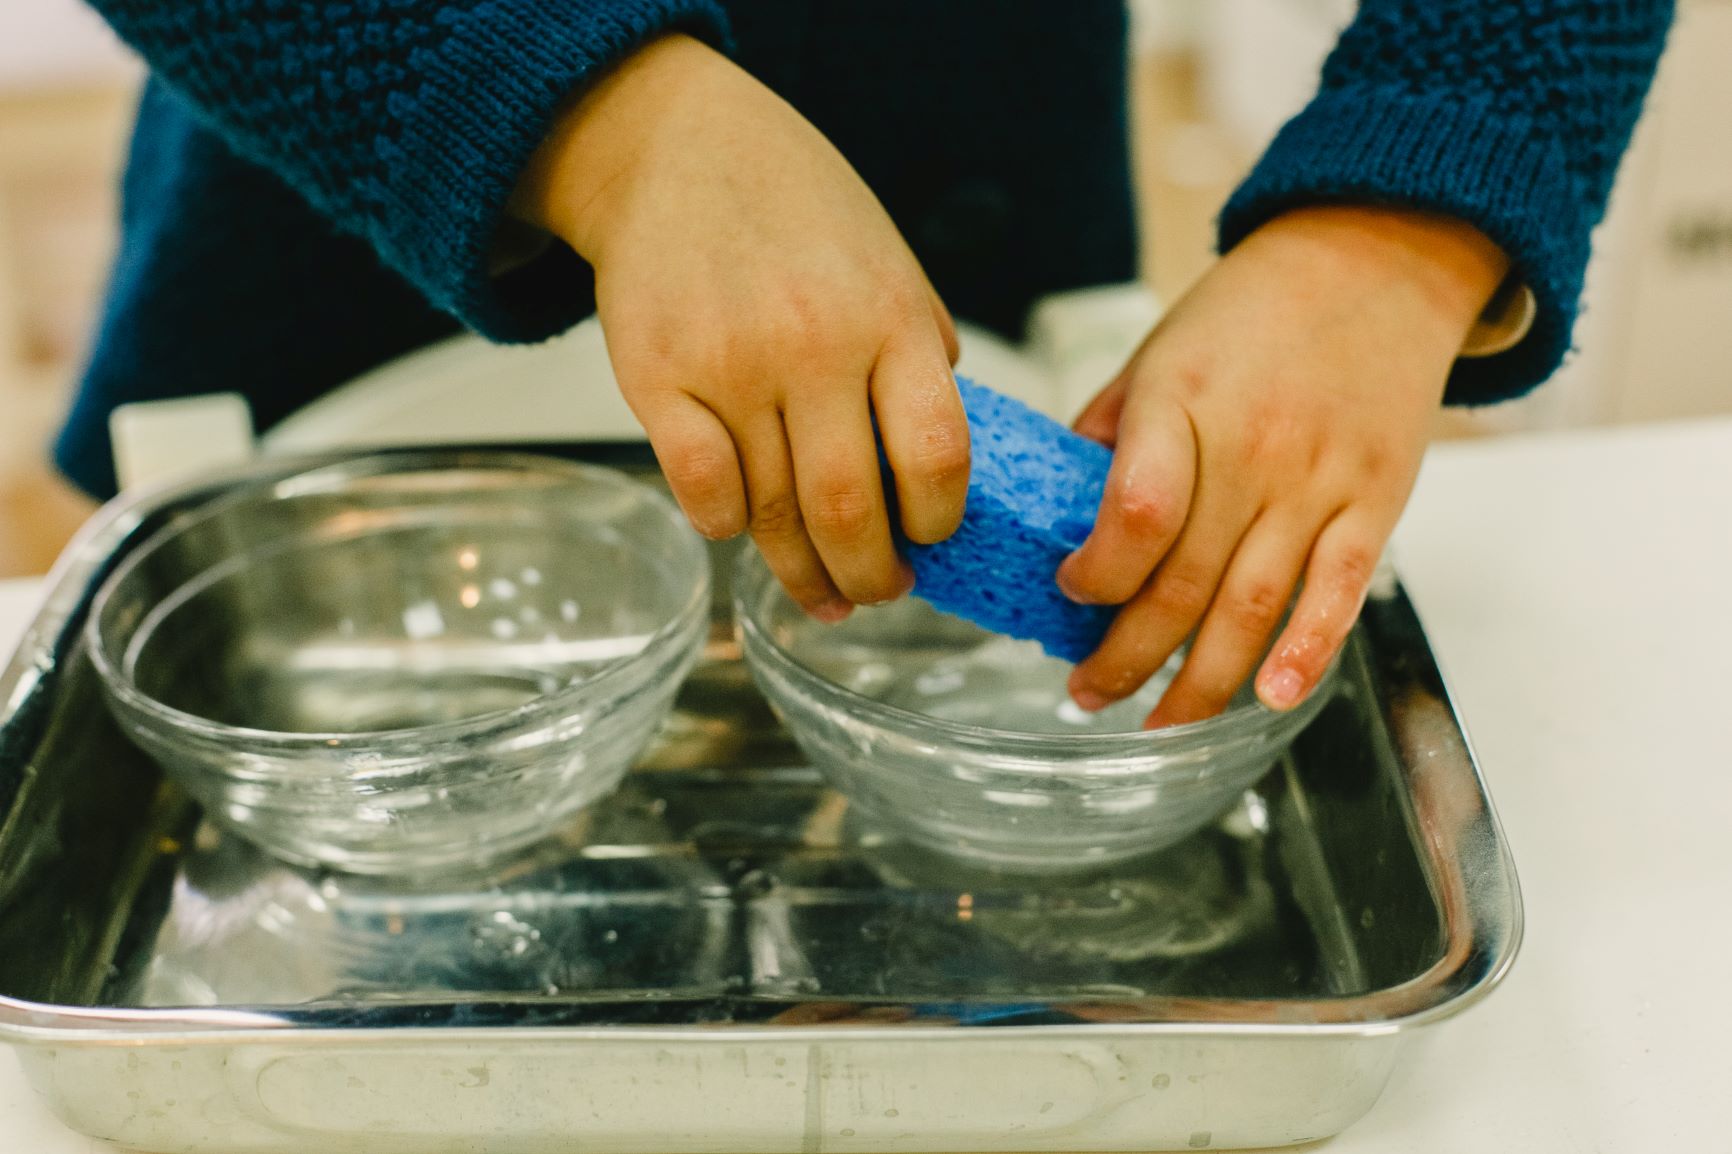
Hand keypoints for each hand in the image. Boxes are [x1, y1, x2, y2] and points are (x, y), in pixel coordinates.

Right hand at [510, 34, 966, 619]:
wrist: (676, 147)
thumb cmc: (796, 208)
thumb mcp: (890, 260)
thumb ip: (921, 351)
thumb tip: (940, 457)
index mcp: (890, 319)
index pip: (937, 456)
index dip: (939, 522)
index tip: (932, 539)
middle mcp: (814, 346)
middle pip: (850, 509)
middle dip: (871, 576)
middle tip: (878, 592)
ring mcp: (731, 365)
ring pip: (772, 514)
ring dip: (800, 571)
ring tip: (820, 589)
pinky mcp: (657, 378)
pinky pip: (702, 491)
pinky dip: (727, 527)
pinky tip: (742, 529)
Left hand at [1058, 205, 1508, 726]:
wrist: (1377, 261)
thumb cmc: (1251, 313)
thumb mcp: (1158, 351)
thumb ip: (1109, 432)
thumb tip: (1056, 511)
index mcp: (1182, 405)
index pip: (1136, 513)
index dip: (1096, 574)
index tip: (1066, 597)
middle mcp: (1253, 450)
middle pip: (1185, 584)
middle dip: (1127, 657)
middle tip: (1087, 692)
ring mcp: (1320, 482)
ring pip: (1254, 608)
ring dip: (1201, 682)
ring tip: (1158, 723)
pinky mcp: (1376, 503)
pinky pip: (1339, 593)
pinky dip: (1306, 654)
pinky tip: (1266, 698)